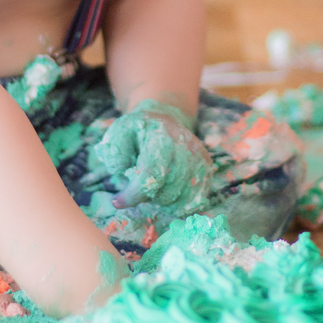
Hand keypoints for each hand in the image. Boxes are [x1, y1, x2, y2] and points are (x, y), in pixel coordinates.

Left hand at [89, 101, 214, 214]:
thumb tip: (123, 174)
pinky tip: (166, 191)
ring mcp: (199, 159)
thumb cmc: (137, 131)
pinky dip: (176, 203)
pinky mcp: (206, 169)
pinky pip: (193, 200)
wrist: (165, 119)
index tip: (117, 202)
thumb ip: (116, 155)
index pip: (152, 174)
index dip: (134, 194)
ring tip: (152, 185)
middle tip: (137, 186)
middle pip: (167, 191)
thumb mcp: (118, 133)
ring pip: (180, 199)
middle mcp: (186, 148)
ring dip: (161, 200)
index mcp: (162, 137)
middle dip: (146, 196)